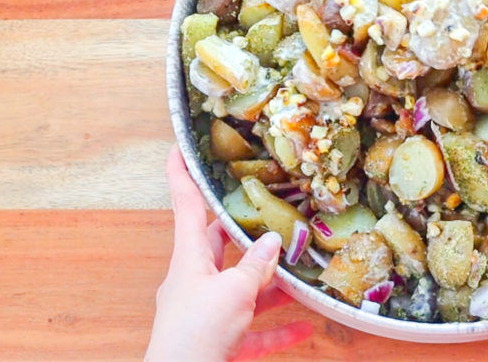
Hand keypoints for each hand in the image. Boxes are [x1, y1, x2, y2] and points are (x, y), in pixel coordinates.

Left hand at [145, 146, 311, 361]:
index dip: (181, 173)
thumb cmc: (197, 332)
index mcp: (189, 258)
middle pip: (221, 246)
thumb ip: (255, 266)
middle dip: (248, 232)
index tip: (180, 145)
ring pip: (243, 288)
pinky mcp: (221, 341)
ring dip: (271, 282)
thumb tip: (272, 241)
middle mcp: (195, 281)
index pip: (185, 204)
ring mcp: (207, 312)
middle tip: (274, 211)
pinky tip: (307, 326)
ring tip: (303, 269)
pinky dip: (279, 328)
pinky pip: (254, 330)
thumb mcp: (232, 292)